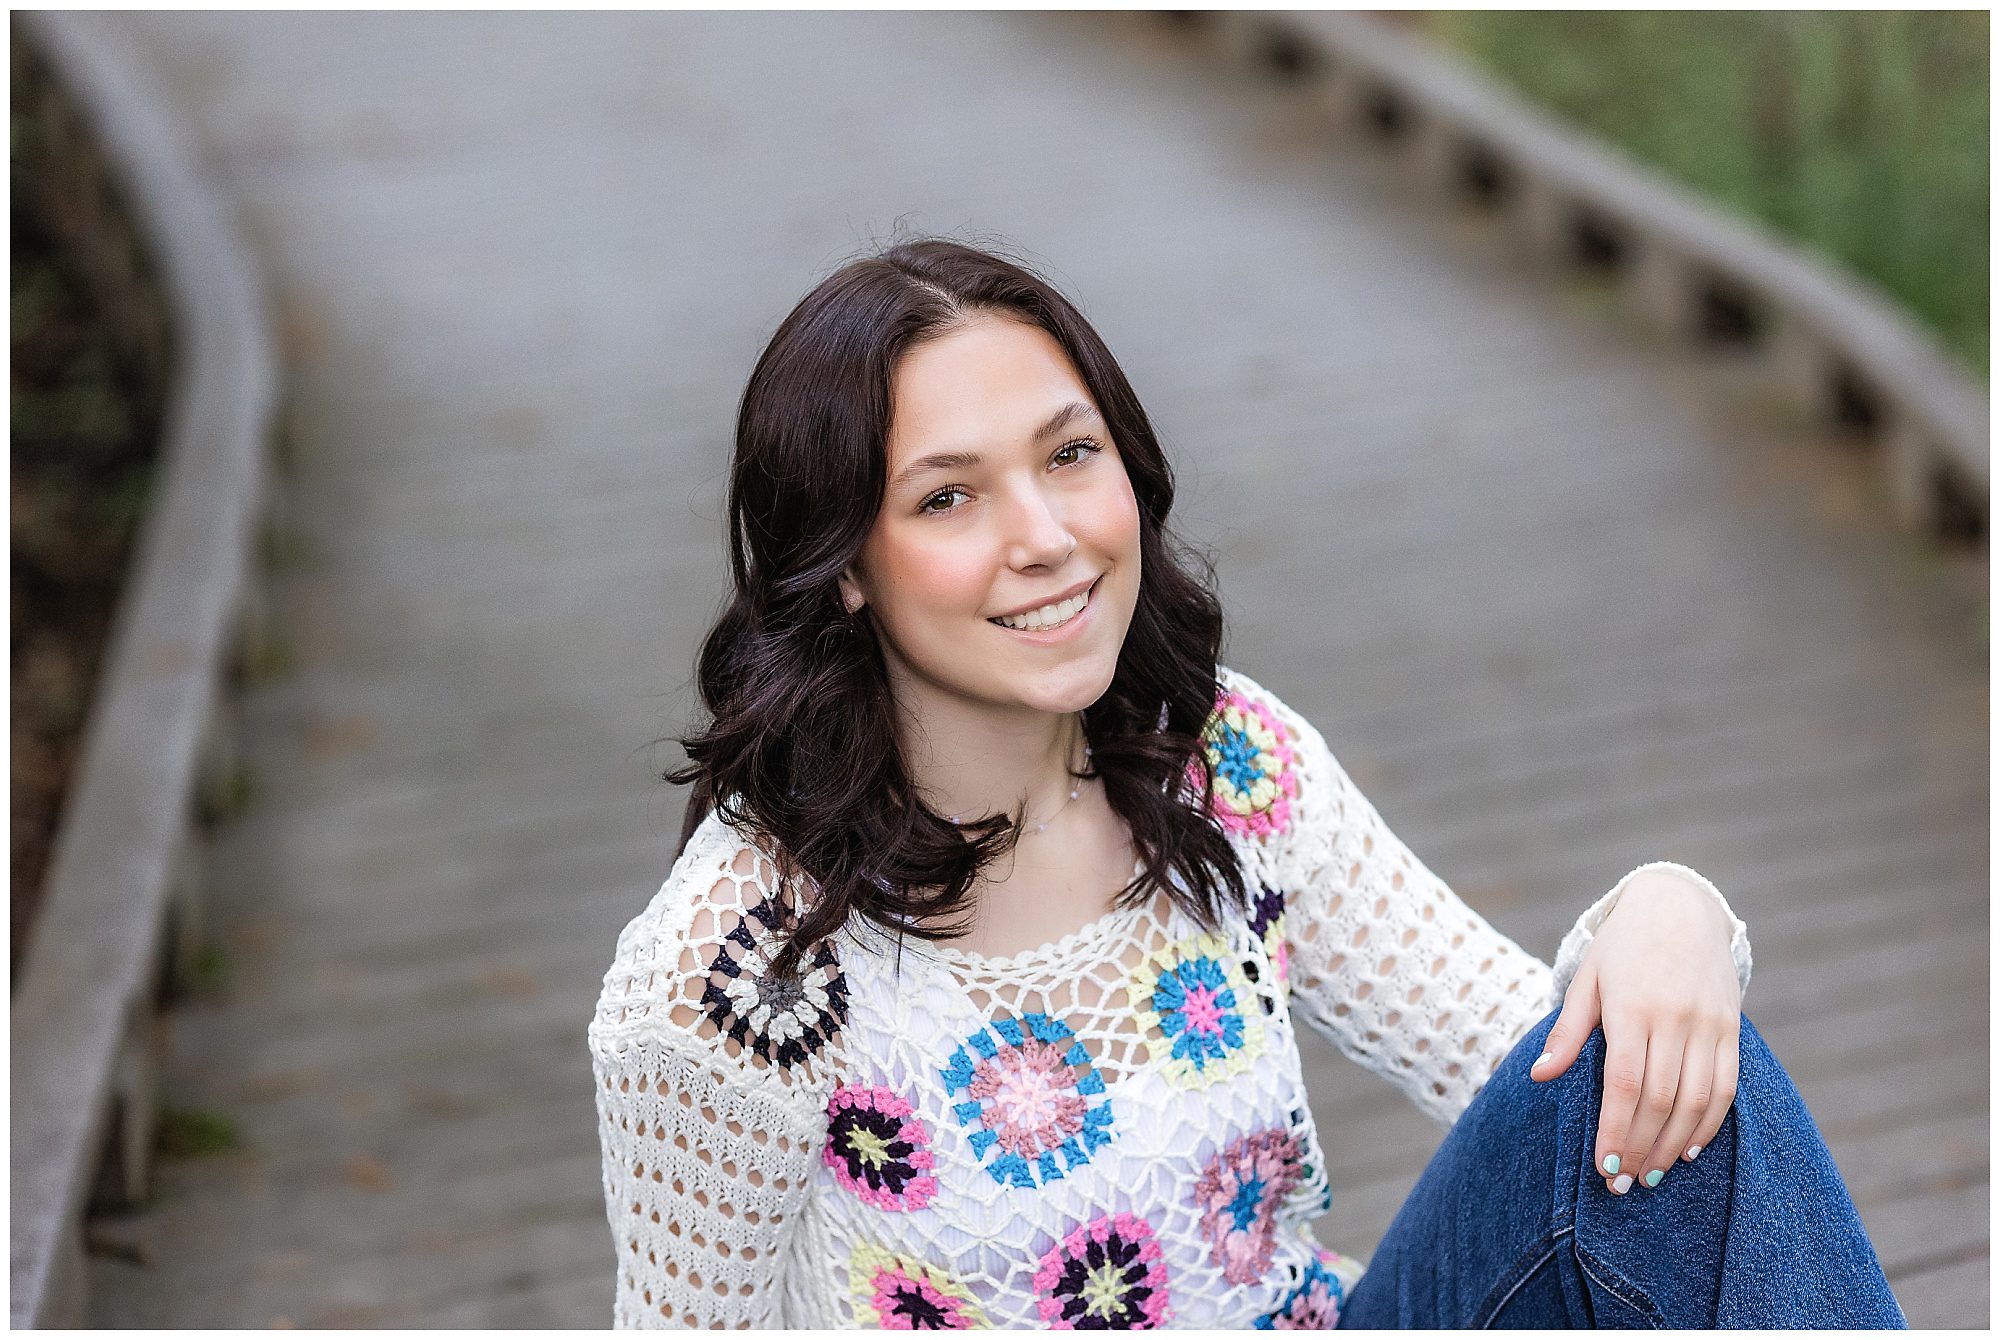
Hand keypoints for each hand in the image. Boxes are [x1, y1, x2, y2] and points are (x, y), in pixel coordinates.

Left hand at [1528, 870, 1741, 1194]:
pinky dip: (1710, 1123)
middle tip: (1623, 1184)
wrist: (1680, 906)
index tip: (1603, 1167)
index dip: (1616, 1130)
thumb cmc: (1621, 946)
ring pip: (1696, 1099)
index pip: (1623, 1084)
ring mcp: (1707, 1024)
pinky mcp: (1730, 1027)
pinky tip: (1689, 1149)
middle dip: (1641, 1147)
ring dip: (1674, 1144)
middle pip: (1660, 1099)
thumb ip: (1568, 1031)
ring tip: (1652, 1174)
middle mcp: (1673, 1018)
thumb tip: (1539, 1076)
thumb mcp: (1587, 979)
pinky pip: (1726, 1086)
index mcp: (1630, 1007)